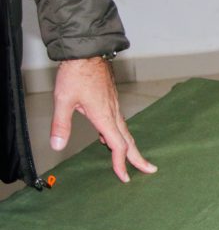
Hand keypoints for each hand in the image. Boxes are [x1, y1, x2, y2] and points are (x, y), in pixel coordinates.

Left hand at [52, 57, 156, 181]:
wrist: (86, 52)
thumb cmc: (77, 73)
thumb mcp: (64, 100)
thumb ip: (61, 124)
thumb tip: (57, 145)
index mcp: (104, 116)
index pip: (117, 145)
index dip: (120, 163)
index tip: (124, 177)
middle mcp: (113, 113)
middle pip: (129, 140)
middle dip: (139, 158)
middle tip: (150, 170)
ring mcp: (114, 106)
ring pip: (126, 131)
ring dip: (131, 147)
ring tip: (134, 158)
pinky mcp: (111, 100)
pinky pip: (119, 122)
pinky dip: (120, 135)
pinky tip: (108, 137)